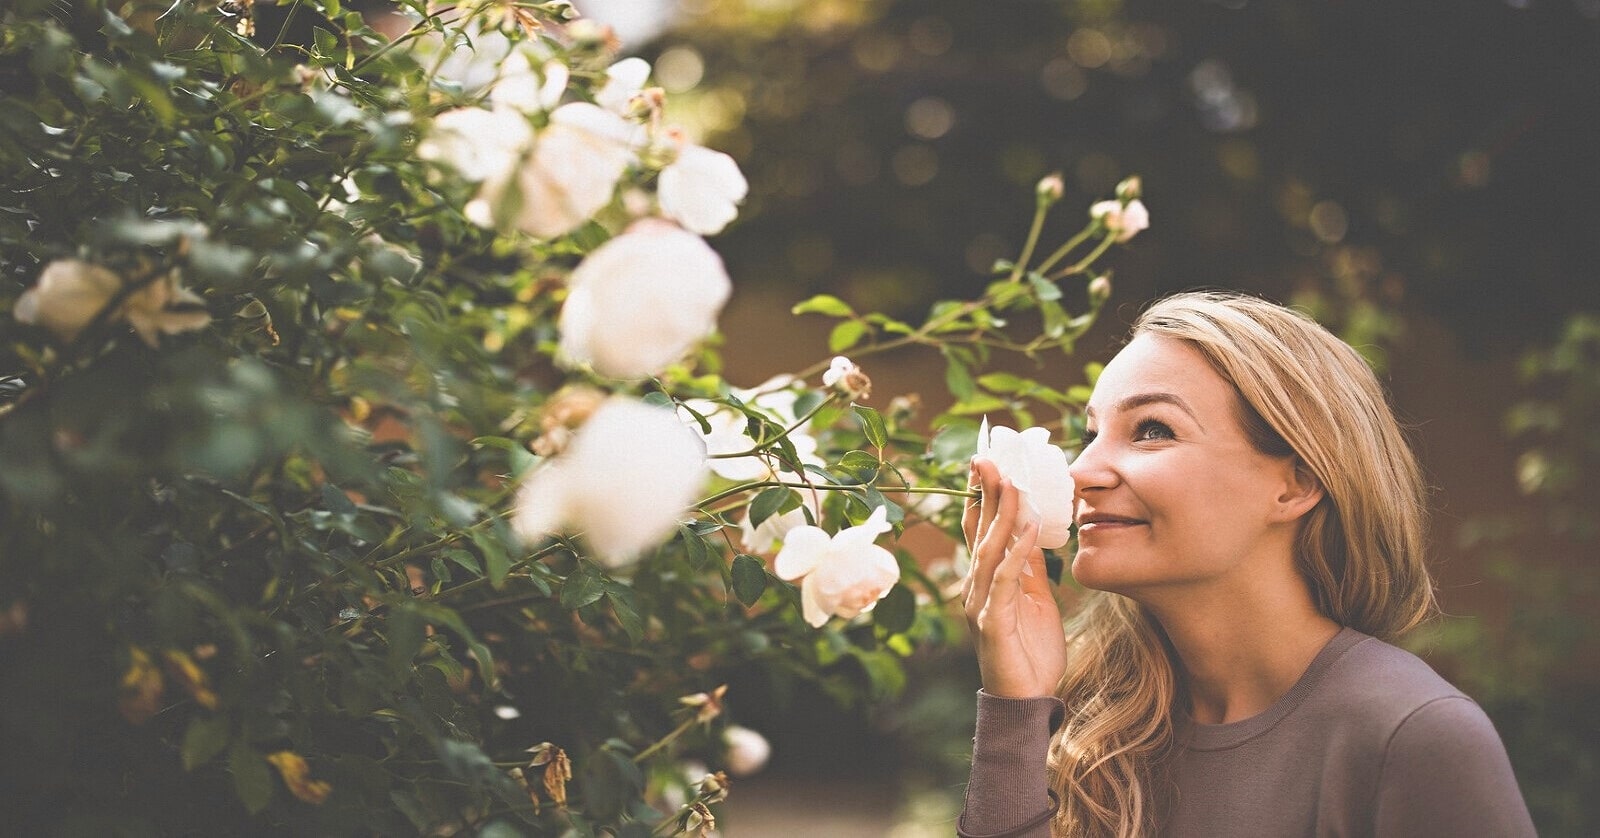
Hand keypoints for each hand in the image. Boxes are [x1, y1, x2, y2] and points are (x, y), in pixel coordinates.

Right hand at [960, 457, 1068, 697]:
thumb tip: (1031, 531)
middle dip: (985, 495)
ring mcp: (980, 605)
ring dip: (1001, 516)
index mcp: (987, 582)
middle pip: (980, 532)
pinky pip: (1005, 582)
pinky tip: (1026, 531)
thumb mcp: (1035, 600)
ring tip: (1013, 484)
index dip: (981, 498)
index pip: (981, 532)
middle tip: (988, 459)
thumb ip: (1029, 568)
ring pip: (990, 551)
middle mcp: (976, 589)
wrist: (1027, 701)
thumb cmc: (1030, 652)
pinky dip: (1015, 554)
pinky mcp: (993, 624)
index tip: (987, 465)